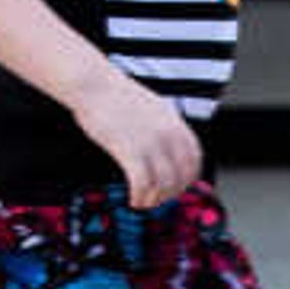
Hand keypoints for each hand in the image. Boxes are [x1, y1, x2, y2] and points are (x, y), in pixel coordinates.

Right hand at [83, 69, 203, 212]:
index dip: (188, 179)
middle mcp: (168, 133)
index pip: (195, 159)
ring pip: (164, 184)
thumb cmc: (116, 96)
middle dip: (171, 194)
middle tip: (158, 200)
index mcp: (176, 122)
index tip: (177, 188)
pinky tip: (133, 199)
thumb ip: (165, 128)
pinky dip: (140, 197)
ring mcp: (150, 142)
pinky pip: (143, 184)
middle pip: (181, 176)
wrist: (94, 85)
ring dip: (154, 199)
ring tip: (143, 203)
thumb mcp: (153, 108)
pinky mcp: (130, 150)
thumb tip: (168, 150)